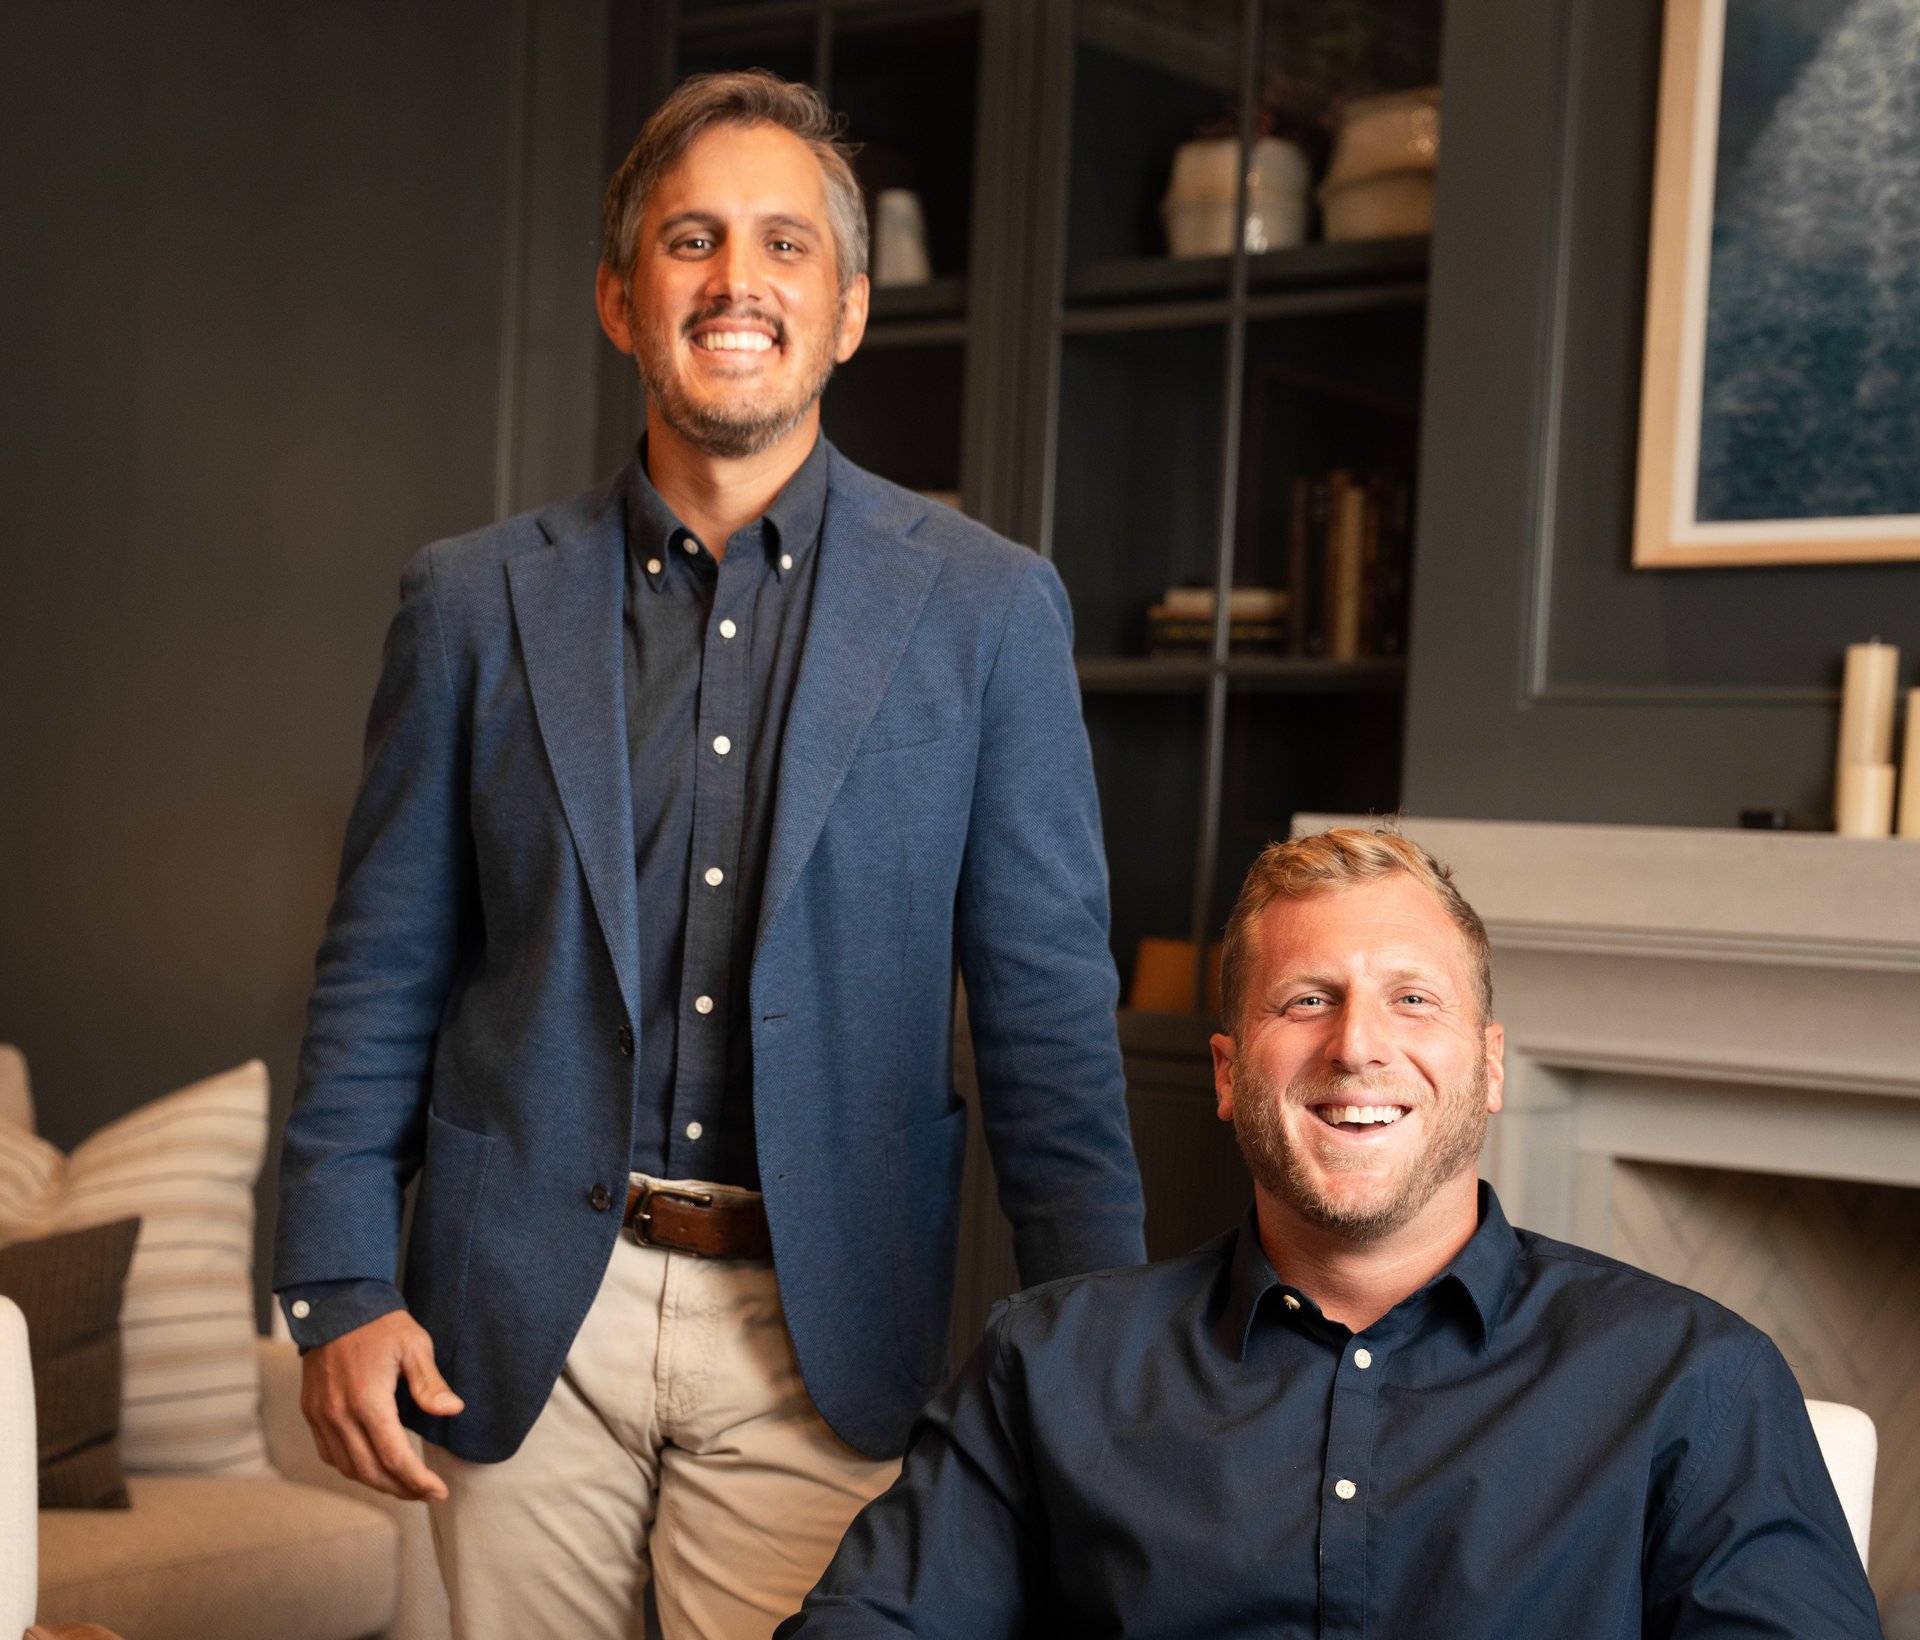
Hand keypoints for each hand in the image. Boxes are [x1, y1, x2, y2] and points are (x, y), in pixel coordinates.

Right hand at [300, 1308, 463, 1500]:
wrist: (335, 1304)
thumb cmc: (380, 1324)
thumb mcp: (414, 1345)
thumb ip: (430, 1384)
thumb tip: (453, 1410)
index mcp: (368, 1402)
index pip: (396, 1458)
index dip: (419, 1482)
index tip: (440, 1492)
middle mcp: (340, 1415)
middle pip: (371, 1472)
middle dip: (402, 1489)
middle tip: (427, 1493)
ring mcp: (322, 1416)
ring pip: (348, 1468)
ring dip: (377, 1483)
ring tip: (405, 1485)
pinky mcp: (312, 1412)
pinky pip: (330, 1454)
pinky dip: (352, 1468)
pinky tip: (371, 1466)